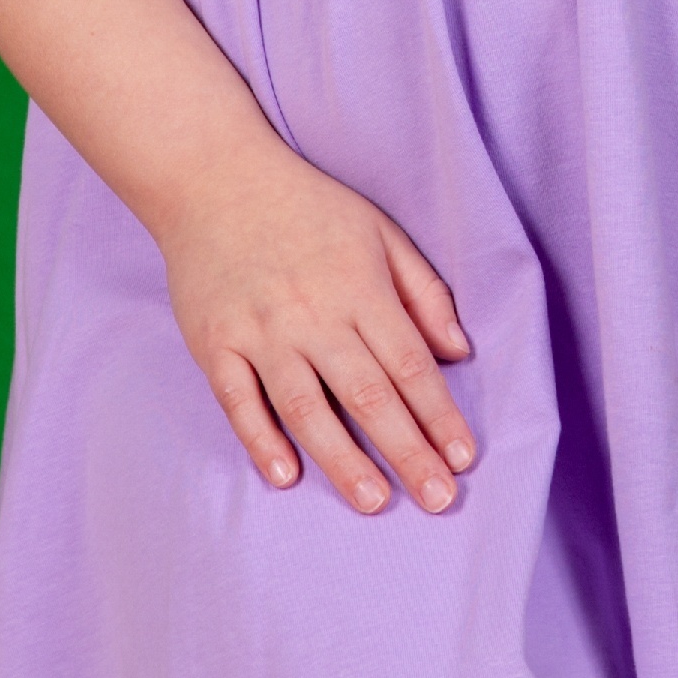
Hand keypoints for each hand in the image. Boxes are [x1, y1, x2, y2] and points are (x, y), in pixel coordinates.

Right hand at [152, 149, 476, 514]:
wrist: (214, 176)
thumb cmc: (307, 206)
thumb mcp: (379, 231)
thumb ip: (423, 291)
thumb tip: (458, 351)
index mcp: (359, 285)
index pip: (409, 363)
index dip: (439, 414)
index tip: (463, 457)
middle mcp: (312, 313)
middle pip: (367, 394)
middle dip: (408, 451)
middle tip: (439, 499)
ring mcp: (259, 331)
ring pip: (306, 407)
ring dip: (343, 459)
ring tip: (375, 501)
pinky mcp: (215, 342)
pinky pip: (238, 401)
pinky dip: (261, 440)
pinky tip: (286, 476)